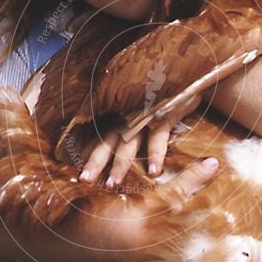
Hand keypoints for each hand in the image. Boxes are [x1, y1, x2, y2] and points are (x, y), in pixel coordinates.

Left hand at [78, 94, 201, 186]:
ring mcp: (145, 116)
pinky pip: (158, 138)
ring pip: (128, 143)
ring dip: (120, 164)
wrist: (185, 76)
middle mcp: (127, 116)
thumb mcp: (142, 109)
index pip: (99, 136)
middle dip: (95, 161)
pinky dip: (156, 155)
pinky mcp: (164, 116)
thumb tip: (110, 146)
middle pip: (107, 141)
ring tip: (113, 184)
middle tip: (84, 180)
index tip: (76, 170)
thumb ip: (127, 126)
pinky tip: (154, 172)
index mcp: (120, 116)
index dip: (87, 152)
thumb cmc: (161, 97)